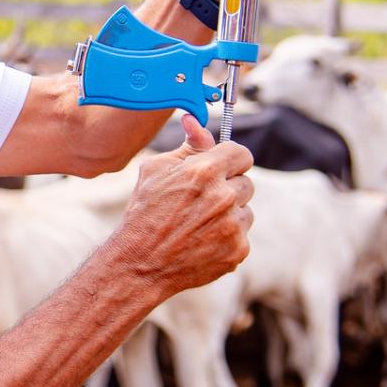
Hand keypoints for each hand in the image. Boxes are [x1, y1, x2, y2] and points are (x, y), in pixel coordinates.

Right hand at [106, 114, 252, 300]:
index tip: (223, 167)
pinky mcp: (238, 250)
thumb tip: (196, 122)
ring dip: (229, 214)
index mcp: (206, 171)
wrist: (140, 263)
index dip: (231, 160)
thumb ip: (187, 146)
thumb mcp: (156, 170)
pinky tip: (202, 241)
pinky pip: (242, 236)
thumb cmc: (144, 213)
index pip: (242, 154)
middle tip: (202, 200)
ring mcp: (233, 226)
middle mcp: (224, 196)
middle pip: (246, 183)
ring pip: (245, 211)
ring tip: (198, 224)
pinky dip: (227, 238)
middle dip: (228, 188)